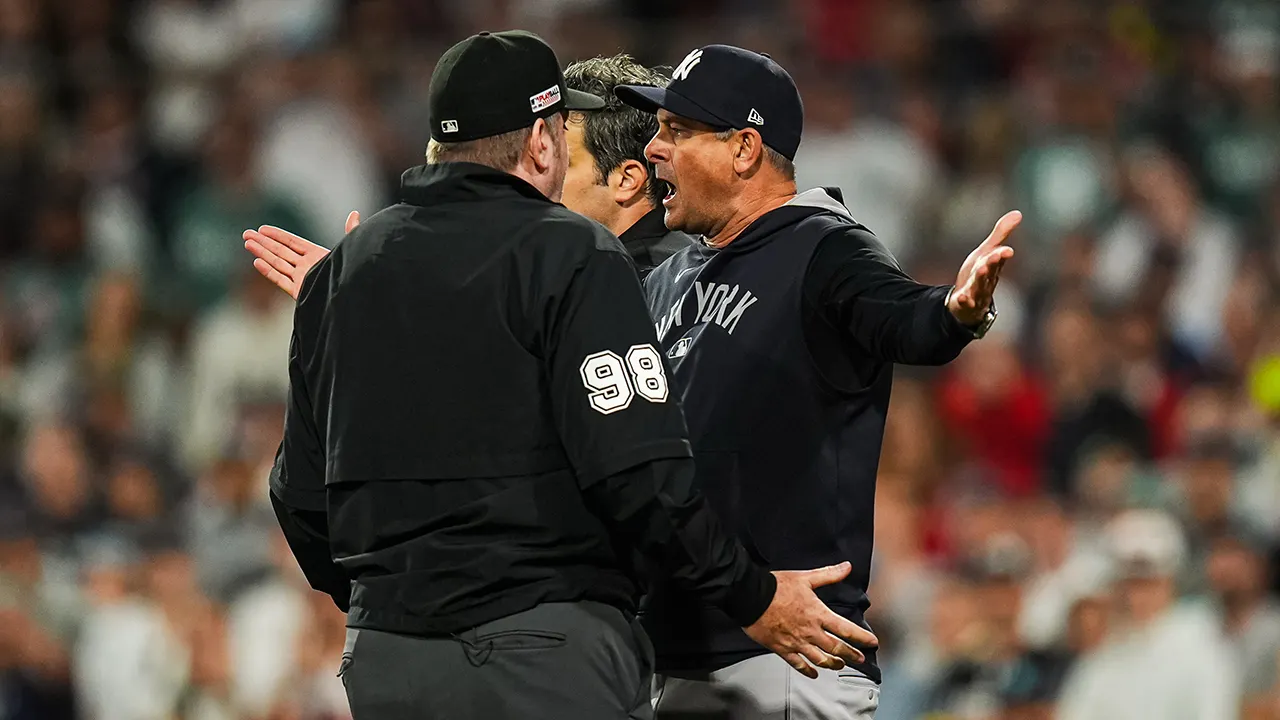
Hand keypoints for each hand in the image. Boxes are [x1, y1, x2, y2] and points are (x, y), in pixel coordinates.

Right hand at [243, 210, 356, 299]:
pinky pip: (281, 280)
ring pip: (278, 264)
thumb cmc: (353, 272)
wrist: (351, 298)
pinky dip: (269, 272)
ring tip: (247, 243)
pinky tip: (257, 262)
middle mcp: (308, 267)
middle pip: (281, 252)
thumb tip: (355, 213)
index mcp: (318, 256)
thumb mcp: (351, 249)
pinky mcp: (300, 292)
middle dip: (263, 242)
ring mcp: (302, 280)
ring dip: (262, 253)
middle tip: (247, 234)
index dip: (278, 235)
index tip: (262, 229)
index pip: (293, 243)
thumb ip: (351, 231)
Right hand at [743, 561, 877, 677]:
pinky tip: (814, 674)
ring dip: (833, 664)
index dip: (862, 637)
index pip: (846, 629)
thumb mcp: (805, 577)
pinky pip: (798, 664)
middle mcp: (810, 631)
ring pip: (820, 659)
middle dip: (851, 655)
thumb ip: (828, 574)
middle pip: (836, 648)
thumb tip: (847, 567)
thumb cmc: (777, 586)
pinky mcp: (782, 649)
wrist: (752, 597)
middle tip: (860, 659)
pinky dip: (808, 671)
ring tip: (839, 665)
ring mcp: (796, 642)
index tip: (872, 642)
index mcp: (818, 614)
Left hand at [948, 210, 1020, 325]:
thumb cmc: (979, 273)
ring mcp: (977, 293)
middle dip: (993, 263)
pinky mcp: (965, 304)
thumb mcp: (987, 251)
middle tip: (995, 255)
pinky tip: (961, 297)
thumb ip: (1000, 234)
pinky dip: (964, 301)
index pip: (999, 259)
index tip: (1007, 250)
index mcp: (993, 266)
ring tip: (982, 269)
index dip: (1002, 255)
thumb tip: (1018, 213)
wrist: (968, 302)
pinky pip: (965, 303)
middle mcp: (987, 280)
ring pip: (979, 286)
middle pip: (990, 271)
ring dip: (980, 278)